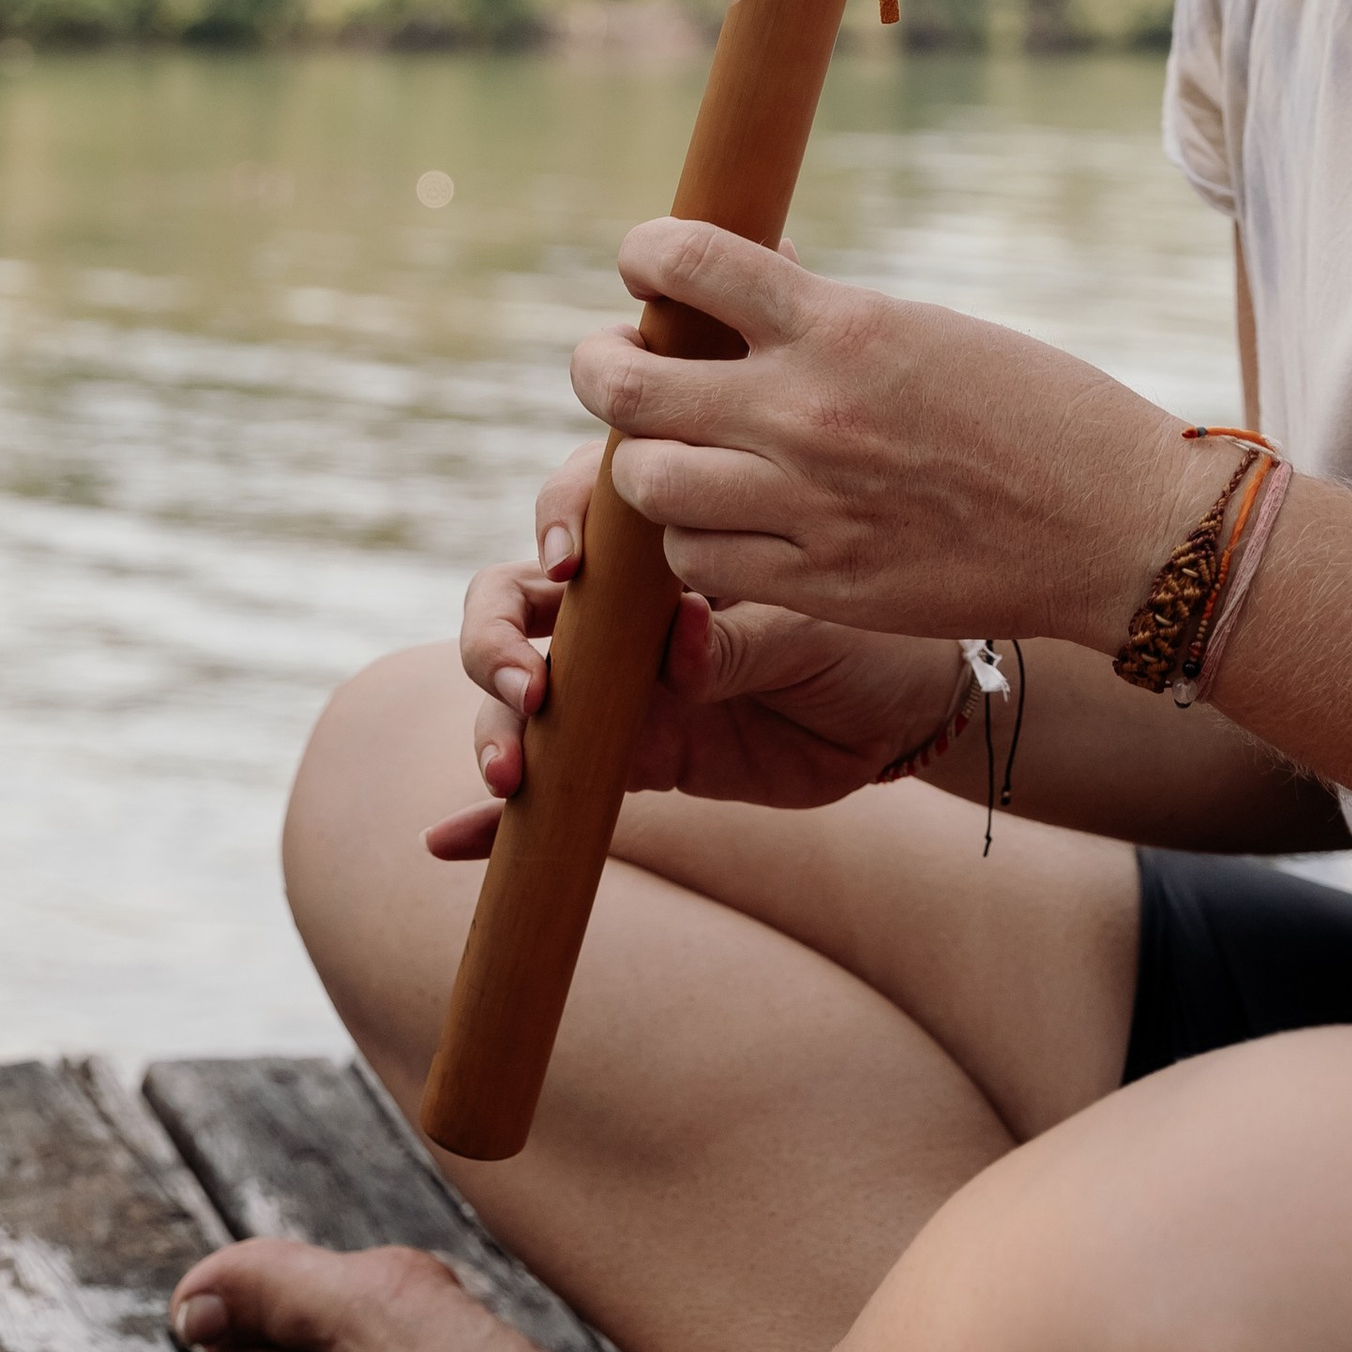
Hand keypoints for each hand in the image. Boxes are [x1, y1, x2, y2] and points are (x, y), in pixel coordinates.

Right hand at [426, 437, 964, 860]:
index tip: (571, 566)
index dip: (554, 525)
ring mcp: (615, 685)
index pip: (577, 509)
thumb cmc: (866, 635)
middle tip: (532, 693)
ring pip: (517, 693)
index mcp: (663, 542)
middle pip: (511, 601)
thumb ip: (740, 638)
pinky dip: (492, 819)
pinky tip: (448, 842)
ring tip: (509, 778)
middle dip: (494, 642)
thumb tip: (679, 641)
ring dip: (491, 728)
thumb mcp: (815, 629)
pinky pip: (551, 786)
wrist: (903, 714)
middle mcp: (620, 607)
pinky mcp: (629, 757)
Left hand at [570, 216, 1199, 645]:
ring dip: (639, 462)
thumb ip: (821, 308)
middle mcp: (807, 412)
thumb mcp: (924, 329)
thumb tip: (747, 262)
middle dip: (601, 367)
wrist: (1117, 525)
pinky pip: (697, 564)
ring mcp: (807, 506)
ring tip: (663, 451)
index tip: (647, 266)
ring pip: (643, 483)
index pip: (686, 261)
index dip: (644, 254)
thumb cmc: (1033, 408)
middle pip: (626, 384)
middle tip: (616, 364)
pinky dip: (689, 541)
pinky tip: (716, 523)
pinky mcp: (820, 585)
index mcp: (840, 325)